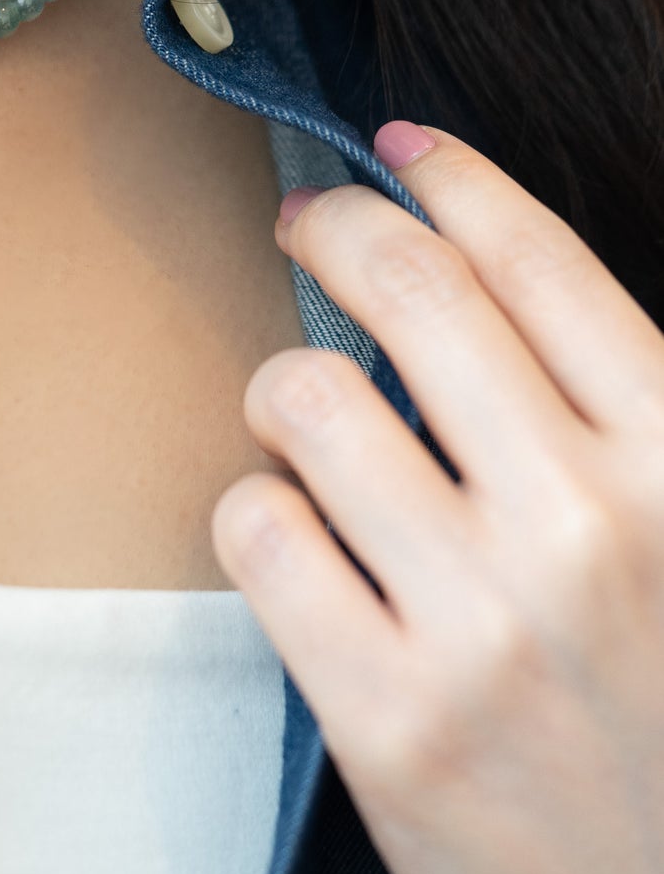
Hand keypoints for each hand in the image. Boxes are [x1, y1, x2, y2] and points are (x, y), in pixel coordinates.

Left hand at [211, 123, 663, 873]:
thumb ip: (617, 431)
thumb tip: (480, 283)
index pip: (542, 262)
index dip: (453, 178)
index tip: (399, 149)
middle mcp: (589, 525)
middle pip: (411, 292)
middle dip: (338, 229)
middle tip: (308, 225)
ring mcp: (483, 626)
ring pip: (307, 402)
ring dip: (285, 393)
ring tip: (304, 430)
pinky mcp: (388, 723)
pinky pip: (257, 536)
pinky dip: (256, 516)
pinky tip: (293, 545)